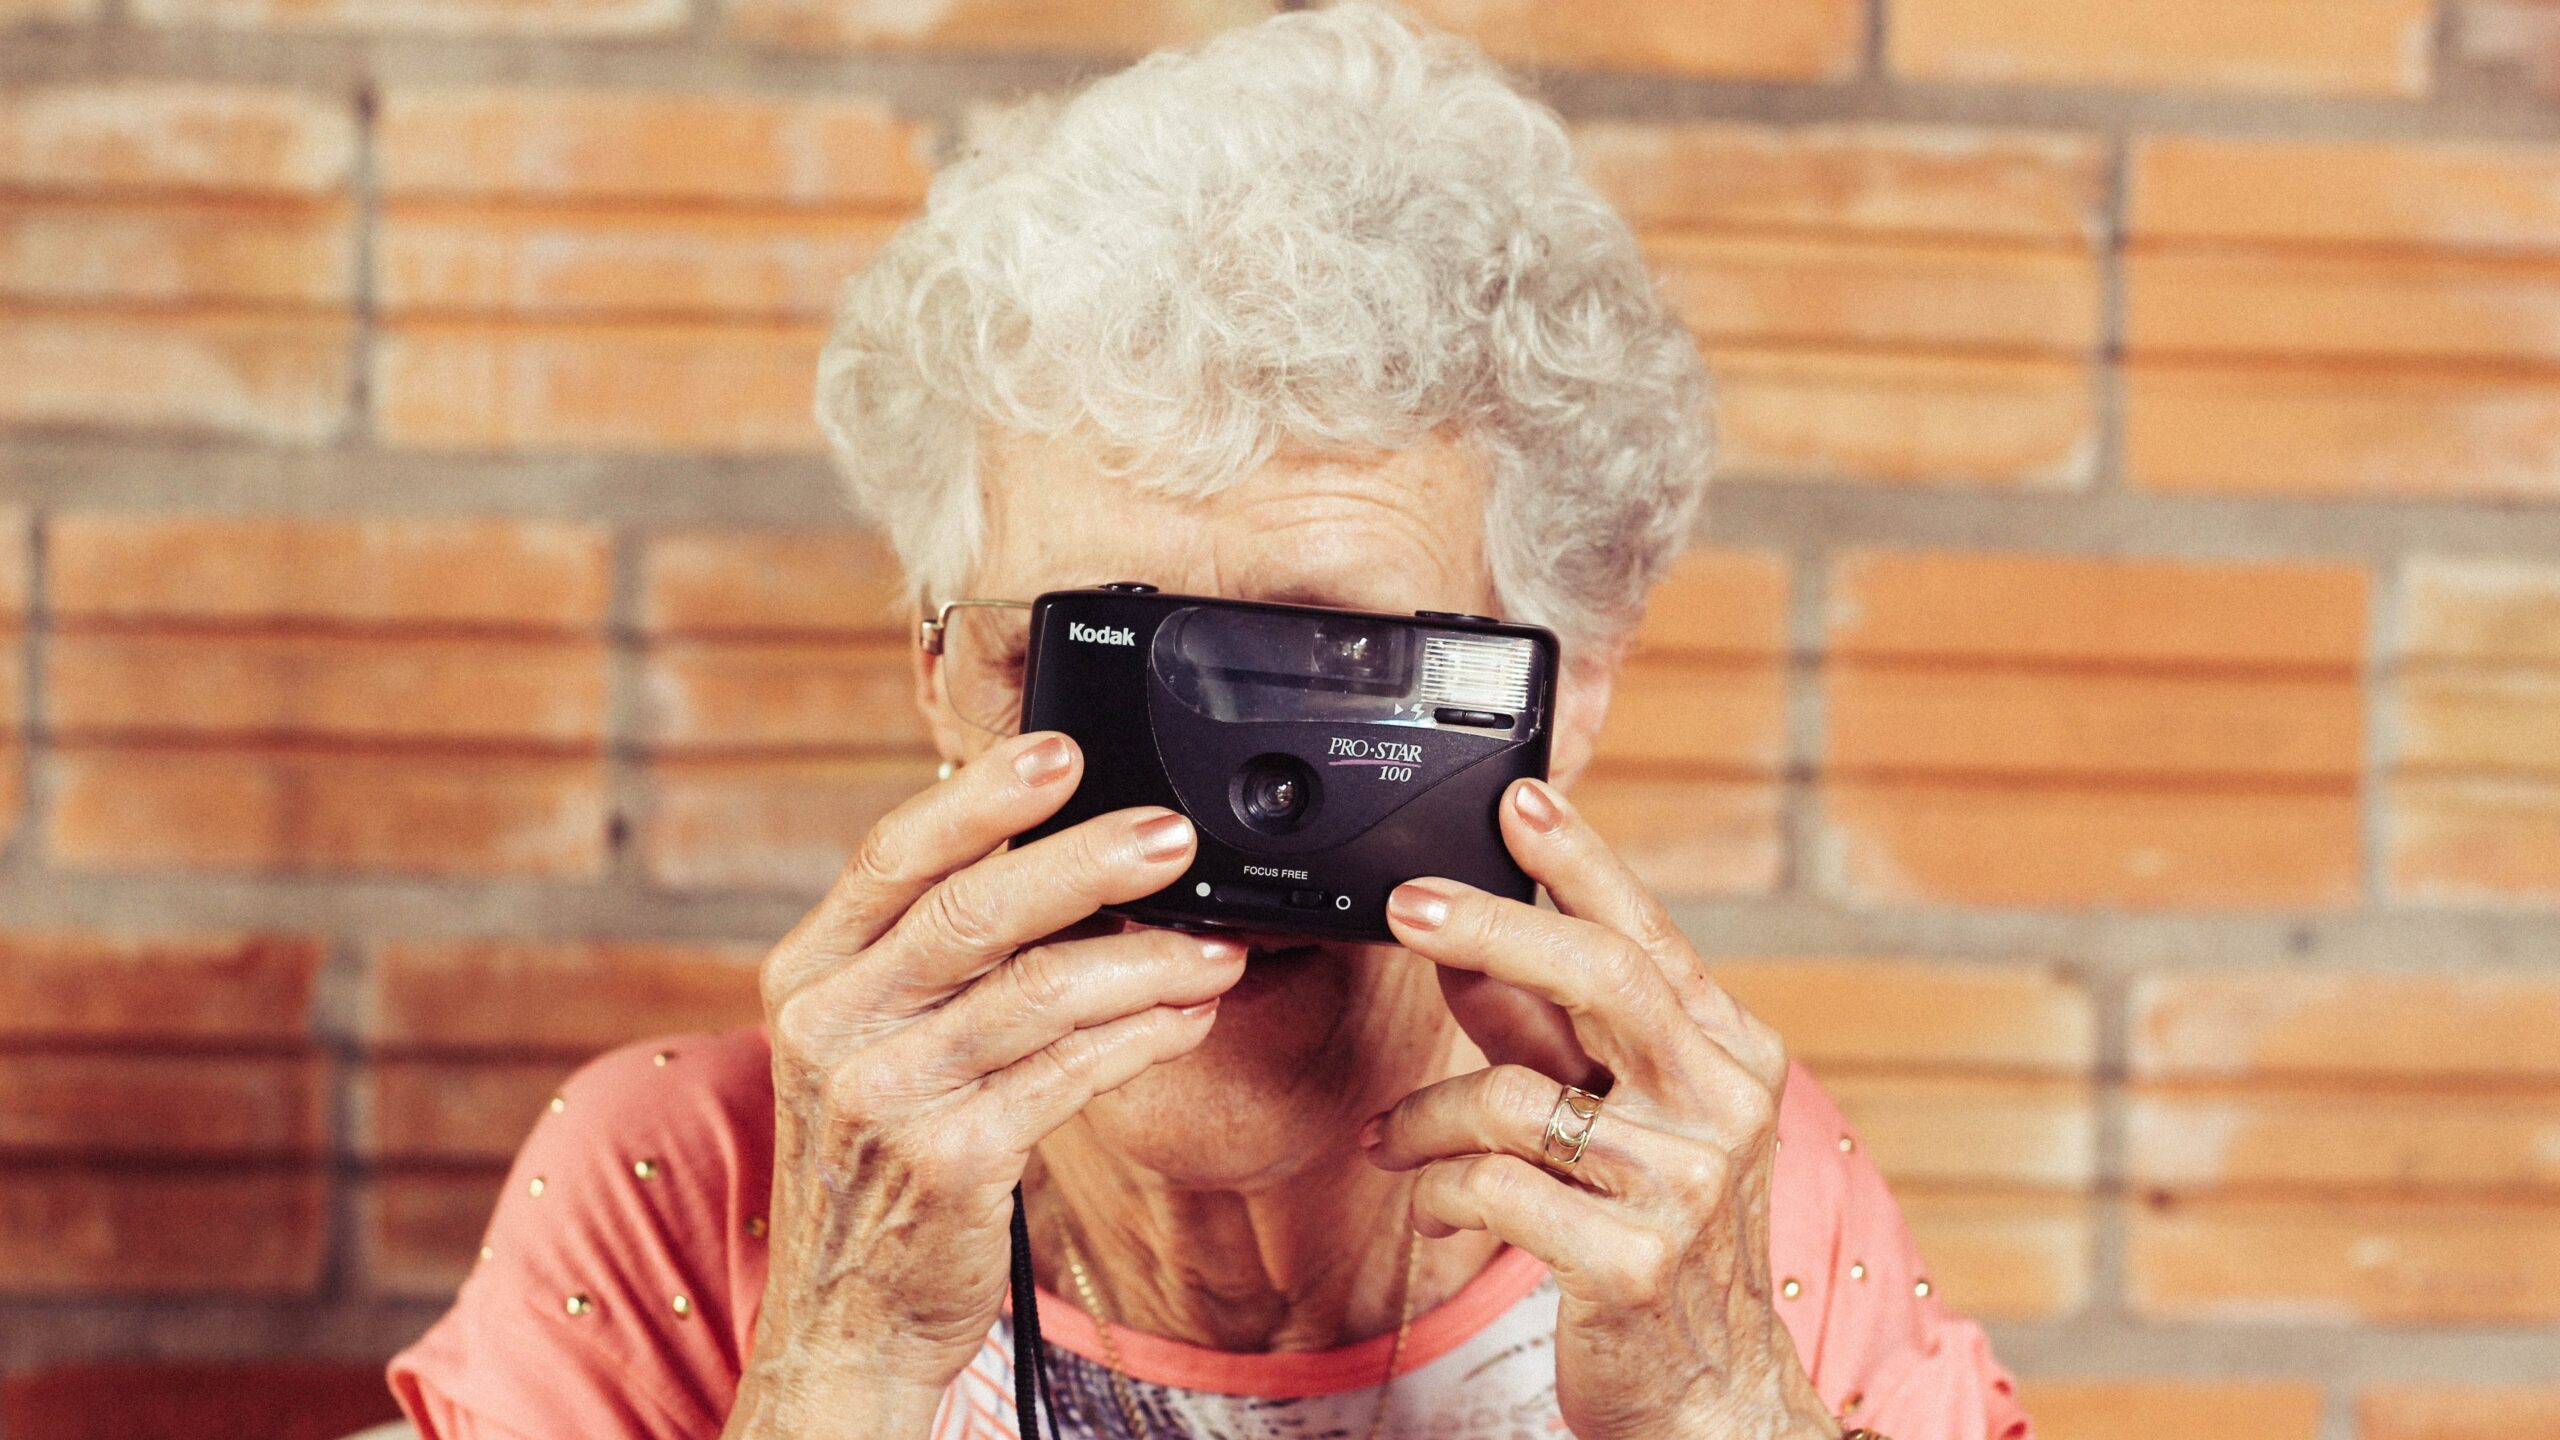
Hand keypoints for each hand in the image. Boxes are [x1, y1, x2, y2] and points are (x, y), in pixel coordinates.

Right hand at [725, 732, 1245, 1439]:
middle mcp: (832, 1026)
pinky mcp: (950, 1161)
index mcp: (808, 973)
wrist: (846, 1316)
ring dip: (1147, 960)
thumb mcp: (870, 1042)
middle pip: (973, 911)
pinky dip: (1143, 1036)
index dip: (979, 798)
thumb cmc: (878, 1159)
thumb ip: (934, 956)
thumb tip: (1063, 855)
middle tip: (1174, 835)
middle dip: (1086, 862)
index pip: (892, 857)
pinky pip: (1071, 1075)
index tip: (1061, 749)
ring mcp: (885, 1096)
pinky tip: (1190, 1015)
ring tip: (1219, 943)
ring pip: (1039, 994)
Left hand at [1364, 778, 1836, 1439]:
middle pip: (1600, 977)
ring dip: (1424, 1118)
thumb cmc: (1655, 1241)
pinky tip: (1429, 1208)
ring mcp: (1686, 1185)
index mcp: (1731, 1056)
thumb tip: (1465, 945)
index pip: (1648, 935)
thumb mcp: (1620, 1119)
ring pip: (1514, 1096)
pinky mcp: (1634, 1260)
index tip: (1517, 798)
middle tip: (1403, 906)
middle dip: (1491, 927)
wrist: (1709, 1395)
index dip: (1580, 861)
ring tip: (1391, 1142)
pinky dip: (1436, 1193)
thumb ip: (1549, 1033)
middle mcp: (1724, 1107)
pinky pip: (1491, 1188)